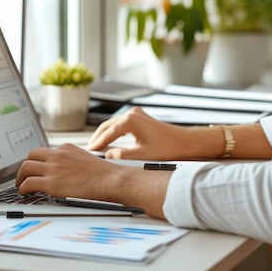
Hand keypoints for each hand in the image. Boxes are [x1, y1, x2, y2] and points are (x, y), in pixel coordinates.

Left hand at [16, 143, 114, 199]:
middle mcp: (58, 155)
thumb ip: (72, 160)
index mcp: (67, 148)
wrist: (110, 180)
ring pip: (26, 167)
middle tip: (24, 175)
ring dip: (20, 177)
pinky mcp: (52, 183)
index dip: (38, 161)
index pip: (45, 151)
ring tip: (21, 185)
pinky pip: (28, 183)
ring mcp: (54, 168)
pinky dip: (23, 188)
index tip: (36, 168)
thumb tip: (66, 170)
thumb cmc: (103, 173)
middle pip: (31, 155)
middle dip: (25, 166)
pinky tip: (25, 193)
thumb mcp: (85, 158)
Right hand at [87, 106, 207, 159]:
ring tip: (95, 148)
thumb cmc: (167, 149)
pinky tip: (109, 143)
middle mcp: (132, 113)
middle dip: (97, 138)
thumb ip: (120, 156)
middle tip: (87, 152)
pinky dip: (113, 133)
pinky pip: (121, 125)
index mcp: (130, 120)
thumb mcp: (141, 156)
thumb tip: (107, 156)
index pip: (106, 133)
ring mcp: (136, 114)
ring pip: (113, 125)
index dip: (96, 145)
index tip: (87, 154)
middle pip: (107, 126)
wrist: (184, 143)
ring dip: (104, 135)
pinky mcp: (140, 118)